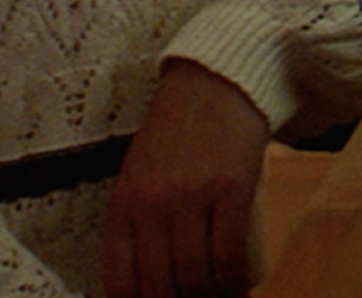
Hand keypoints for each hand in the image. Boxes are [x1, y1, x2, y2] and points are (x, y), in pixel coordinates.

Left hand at [104, 59, 270, 297]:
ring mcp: (190, 197)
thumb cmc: (176, 134)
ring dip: (212, 296)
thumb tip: (147, 285)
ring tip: (220, 293)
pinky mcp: (228, 190)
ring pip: (197, 279)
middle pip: (161, 289)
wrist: (213, 84)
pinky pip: (230, 257)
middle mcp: (152, 203)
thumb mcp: (140, 175)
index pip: (121, 283)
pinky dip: (237, 282)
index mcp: (124, 202)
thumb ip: (138, 225)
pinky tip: (240, 285)